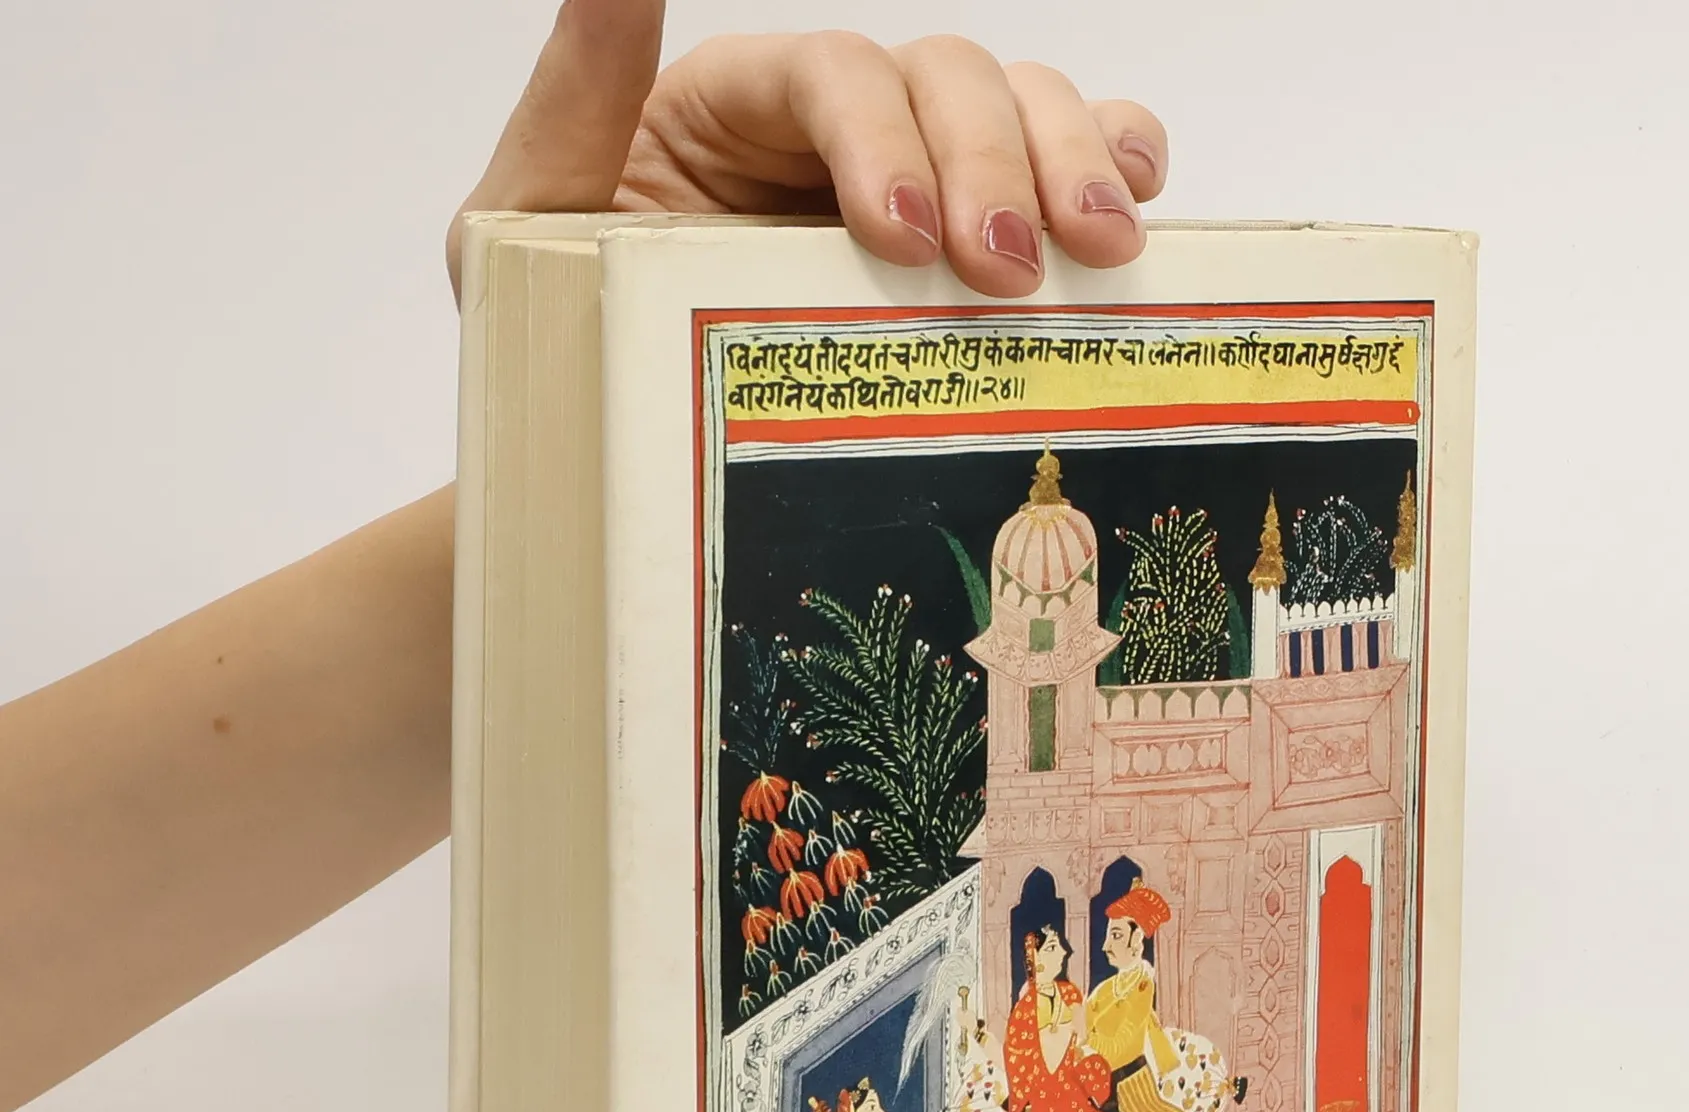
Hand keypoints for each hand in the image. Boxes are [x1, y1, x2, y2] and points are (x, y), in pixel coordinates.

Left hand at [449, 7, 1167, 299]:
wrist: (611, 442)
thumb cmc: (570, 340)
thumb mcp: (532, 224)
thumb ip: (573, 102)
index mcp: (734, 106)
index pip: (832, 74)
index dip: (884, 140)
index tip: (904, 243)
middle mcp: (833, 126)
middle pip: (944, 80)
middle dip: (992, 166)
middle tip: (1011, 273)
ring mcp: (912, 178)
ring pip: (1017, 108)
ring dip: (1071, 163)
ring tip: (1102, 254)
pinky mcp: (962, 241)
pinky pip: (1055, 167)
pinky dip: (1110, 163)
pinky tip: (1138, 205)